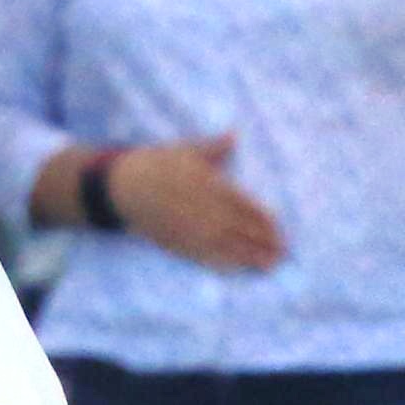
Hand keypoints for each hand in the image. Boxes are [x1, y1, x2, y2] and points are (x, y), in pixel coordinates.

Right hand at [103, 136, 285, 271]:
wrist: (122, 187)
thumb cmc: (156, 163)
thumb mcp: (186, 150)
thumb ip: (214, 148)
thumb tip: (234, 136)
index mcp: (211, 186)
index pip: (246, 207)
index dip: (265, 222)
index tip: (281, 232)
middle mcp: (204, 211)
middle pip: (240, 230)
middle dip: (263, 243)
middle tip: (282, 254)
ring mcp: (190, 229)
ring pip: (226, 246)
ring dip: (249, 257)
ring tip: (268, 265)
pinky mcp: (176, 242)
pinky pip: (202, 255)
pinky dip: (222, 263)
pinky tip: (236, 269)